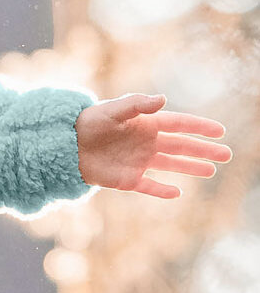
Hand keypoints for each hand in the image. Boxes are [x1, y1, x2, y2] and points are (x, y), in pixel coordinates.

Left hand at [76, 93, 229, 199]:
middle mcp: (147, 143)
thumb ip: (138, 104)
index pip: (180, 125)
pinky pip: (148, 186)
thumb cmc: (89, 121)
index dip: (200, 127)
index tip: (220, 131)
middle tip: (226, 155)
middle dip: (204, 151)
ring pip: (171, 165)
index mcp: (147, 124)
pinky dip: (162, 189)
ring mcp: (138, 161)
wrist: (66, 143)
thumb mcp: (113, 109)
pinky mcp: (126, 179)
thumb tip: (163, 100)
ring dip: (191, 168)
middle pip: (182, 146)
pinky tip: (177, 192)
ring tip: (211, 172)